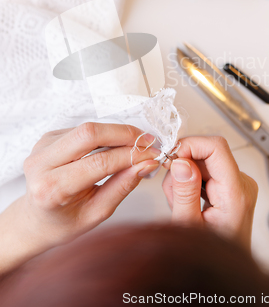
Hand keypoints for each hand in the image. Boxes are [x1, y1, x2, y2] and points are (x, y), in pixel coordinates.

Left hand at [0, 123, 159, 273]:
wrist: (35, 219)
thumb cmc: (64, 222)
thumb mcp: (97, 213)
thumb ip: (122, 186)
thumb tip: (146, 164)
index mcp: (52, 189)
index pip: (99, 162)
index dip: (131, 155)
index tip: (152, 155)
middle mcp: (42, 163)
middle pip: (89, 134)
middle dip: (124, 134)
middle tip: (148, 142)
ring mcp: (42, 147)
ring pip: (87, 127)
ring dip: (117, 132)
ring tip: (137, 144)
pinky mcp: (48, 138)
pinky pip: (82, 129)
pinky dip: (104, 135)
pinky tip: (115, 146)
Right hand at [162, 136, 257, 249]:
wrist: (226, 276)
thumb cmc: (210, 258)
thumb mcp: (189, 226)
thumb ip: (184, 193)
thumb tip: (180, 161)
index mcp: (236, 194)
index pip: (216, 147)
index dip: (190, 145)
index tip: (171, 157)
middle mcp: (241, 184)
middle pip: (206, 153)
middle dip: (182, 166)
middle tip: (173, 192)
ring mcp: (237, 185)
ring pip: (202, 161)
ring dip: (184, 177)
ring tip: (181, 203)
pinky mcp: (230, 186)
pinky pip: (205, 170)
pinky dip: (190, 181)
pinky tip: (188, 202)